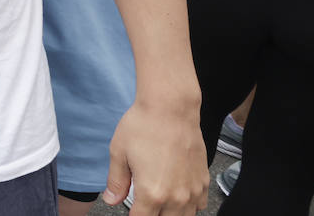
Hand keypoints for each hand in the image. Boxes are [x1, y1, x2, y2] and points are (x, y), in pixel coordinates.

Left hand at [103, 99, 208, 214]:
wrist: (171, 109)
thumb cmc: (142, 126)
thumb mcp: (119, 153)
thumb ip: (116, 182)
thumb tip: (111, 200)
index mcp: (152, 194)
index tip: (130, 210)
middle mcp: (176, 197)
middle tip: (142, 205)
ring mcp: (192, 191)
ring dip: (170, 214)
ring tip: (159, 203)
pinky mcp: (203, 181)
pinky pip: (199, 206)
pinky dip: (188, 207)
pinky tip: (177, 196)